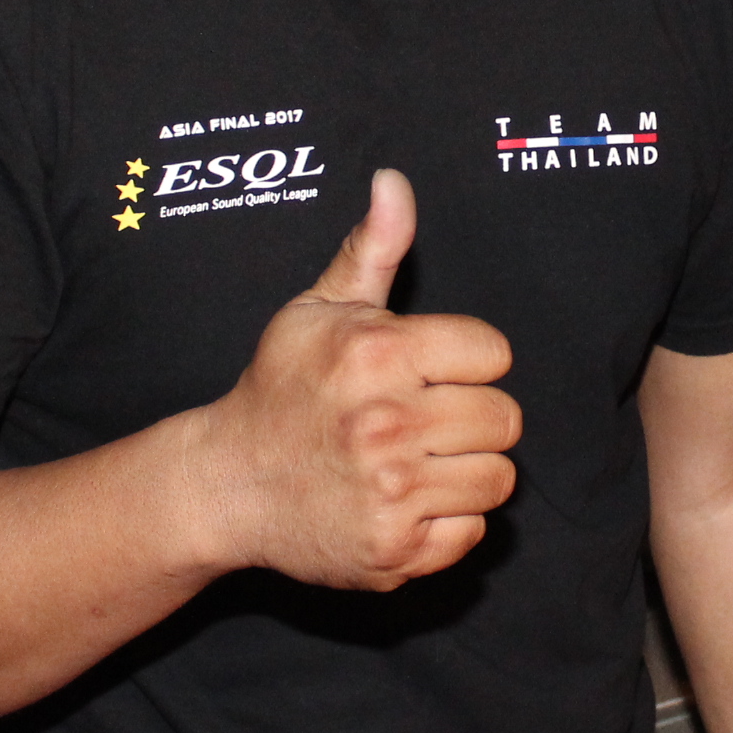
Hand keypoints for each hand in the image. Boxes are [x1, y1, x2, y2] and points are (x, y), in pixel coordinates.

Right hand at [192, 169, 519, 589]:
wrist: (227, 484)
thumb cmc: (280, 388)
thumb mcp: (316, 309)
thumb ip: (372, 248)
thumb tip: (394, 182)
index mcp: (376, 355)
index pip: (495, 354)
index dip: (468, 361)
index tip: (434, 371)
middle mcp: (385, 424)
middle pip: (505, 419)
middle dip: (473, 417)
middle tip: (429, 420)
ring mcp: (389, 494)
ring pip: (497, 479)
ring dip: (467, 471)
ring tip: (420, 460)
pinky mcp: (392, 550)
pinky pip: (471, 534)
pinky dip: (448, 523)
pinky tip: (408, 502)